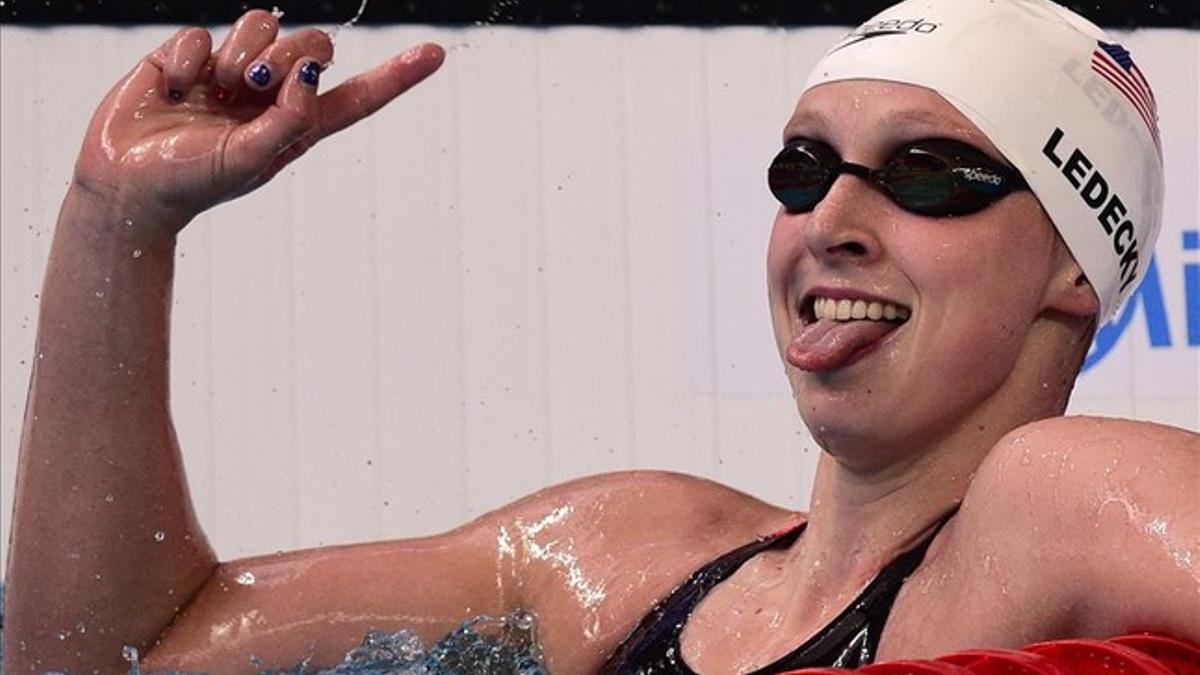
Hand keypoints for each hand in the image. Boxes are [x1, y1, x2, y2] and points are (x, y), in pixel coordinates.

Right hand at [72, 9, 443, 228]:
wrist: (126, 185)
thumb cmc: (193, 182)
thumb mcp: (250, 159)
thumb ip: (289, 119)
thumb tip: (310, 73)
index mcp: (297, 123)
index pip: (356, 96)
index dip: (396, 76)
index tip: (435, 54)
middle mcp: (270, 93)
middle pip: (310, 42)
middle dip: (286, 53)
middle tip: (253, 84)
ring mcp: (231, 71)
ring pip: (261, 23)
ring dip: (241, 52)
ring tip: (216, 89)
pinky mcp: (189, 55)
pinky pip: (205, 31)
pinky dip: (192, 59)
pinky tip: (176, 86)